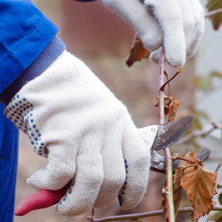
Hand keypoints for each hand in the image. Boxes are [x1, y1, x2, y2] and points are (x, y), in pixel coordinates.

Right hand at [5, 50, 156, 215]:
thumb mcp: (97, 117)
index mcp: (121, 121)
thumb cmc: (74, 98)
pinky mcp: (62, 133)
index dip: (136, 189)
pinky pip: (62, 173)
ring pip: (91, 181)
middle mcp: (109, 126)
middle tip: (81, 203)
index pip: (139, 161)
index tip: (124, 203)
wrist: (49, 71)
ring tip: (63, 205)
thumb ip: (97, 149)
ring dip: (76, 203)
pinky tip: (40, 181)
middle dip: (99, 201)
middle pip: (114, 178)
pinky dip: (50, 185)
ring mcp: (87, 129)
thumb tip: (90, 189)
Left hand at [100, 0, 204, 66]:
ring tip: (167, 57)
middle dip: (177, 47)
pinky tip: (179, 48)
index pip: (172, 17)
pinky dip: (189, 37)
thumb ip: (140, 21)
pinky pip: (196, 18)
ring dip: (185, 44)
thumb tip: (157, 45)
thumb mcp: (120, 3)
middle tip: (155, 59)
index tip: (173, 63)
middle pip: (187, 21)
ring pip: (195, 21)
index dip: (174, 42)